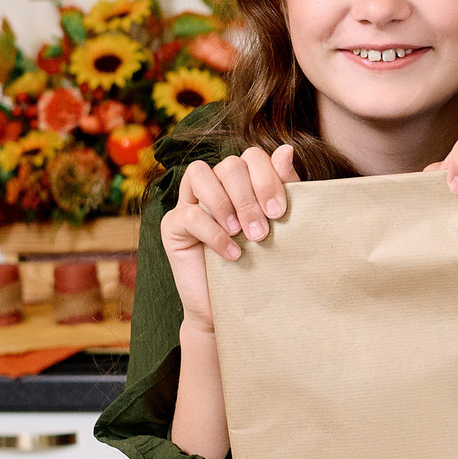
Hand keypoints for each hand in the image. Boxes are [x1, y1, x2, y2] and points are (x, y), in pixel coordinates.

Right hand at [159, 145, 297, 330]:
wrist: (234, 309)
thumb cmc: (259, 265)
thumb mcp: (278, 226)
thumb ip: (282, 188)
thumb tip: (286, 150)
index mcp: (240, 182)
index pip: (250, 157)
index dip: (267, 177)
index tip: (280, 212)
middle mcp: (213, 186)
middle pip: (228, 165)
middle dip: (249, 197)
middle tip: (262, 232)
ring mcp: (188, 202)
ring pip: (199, 174)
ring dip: (227, 205)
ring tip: (244, 236)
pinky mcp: (171, 226)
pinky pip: (189, 215)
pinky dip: (214, 234)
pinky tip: (232, 255)